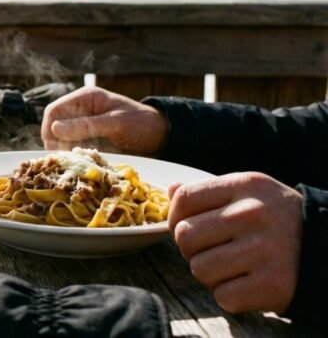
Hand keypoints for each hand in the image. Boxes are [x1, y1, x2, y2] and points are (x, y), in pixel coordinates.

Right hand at [41, 86, 167, 154]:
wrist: (161, 136)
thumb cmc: (141, 123)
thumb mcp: (115, 123)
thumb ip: (86, 125)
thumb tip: (55, 129)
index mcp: (85, 98)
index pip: (54, 110)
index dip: (49, 128)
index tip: (52, 147)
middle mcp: (81, 111)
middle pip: (55, 126)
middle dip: (55, 143)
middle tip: (63, 160)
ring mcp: (84, 127)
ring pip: (62, 140)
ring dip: (64, 152)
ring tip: (72, 165)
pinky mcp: (90, 141)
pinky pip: (74, 149)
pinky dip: (74, 157)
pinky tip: (80, 165)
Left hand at [169, 173, 302, 313]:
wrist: (325, 246)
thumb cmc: (276, 219)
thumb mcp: (248, 192)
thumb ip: (208, 191)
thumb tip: (171, 190)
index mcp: (245, 186)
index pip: (184, 199)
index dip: (175, 217)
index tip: (187, 227)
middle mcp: (254, 214)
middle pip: (185, 236)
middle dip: (192, 249)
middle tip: (214, 250)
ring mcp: (264, 250)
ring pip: (199, 269)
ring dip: (210, 274)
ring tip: (232, 267)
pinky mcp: (273, 284)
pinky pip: (223, 296)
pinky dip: (230, 296)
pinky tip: (247, 283)